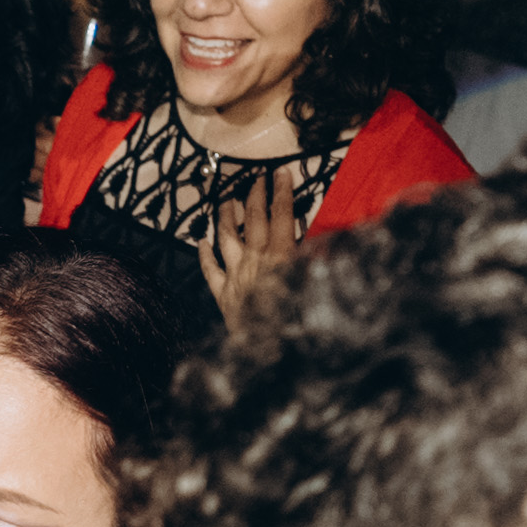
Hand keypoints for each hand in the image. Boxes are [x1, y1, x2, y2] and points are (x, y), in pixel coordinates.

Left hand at [198, 166, 313, 314]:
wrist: (272, 354)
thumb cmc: (299, 321)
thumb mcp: (317, 286)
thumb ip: (318, 258)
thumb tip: (326, 237)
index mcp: (282, 257)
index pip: (282, 215)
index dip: (282, 191)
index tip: (281, 172)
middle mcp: (256, 262)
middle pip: (253, 220)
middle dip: (255, 195)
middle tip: (256, 178)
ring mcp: (236, 277)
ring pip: (227, 238)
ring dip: (226, 216)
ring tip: (225, 200)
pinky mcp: (223, 295)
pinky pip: (210, 270)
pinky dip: (204, 254)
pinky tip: (200, 241)